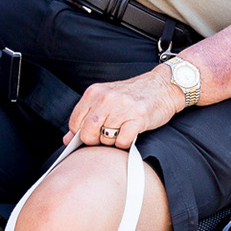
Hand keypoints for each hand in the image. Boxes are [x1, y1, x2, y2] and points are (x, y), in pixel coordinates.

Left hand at [65, 65, 184, 148]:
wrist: (163, 86)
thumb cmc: (133, 95)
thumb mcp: (106, 99)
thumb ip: (86, 116)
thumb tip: (67, 139)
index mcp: (95, 92)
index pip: (75, 122)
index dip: (81, 133)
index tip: (92, 133)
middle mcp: (107, 98)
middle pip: (88, 133)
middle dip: (94, 141)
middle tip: (105, 136)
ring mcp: (122, 108)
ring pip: (104, 139)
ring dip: (111, 142)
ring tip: (120, 132)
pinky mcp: (138, 118)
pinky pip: (122, 142)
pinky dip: (124, 144)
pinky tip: (129, 134)